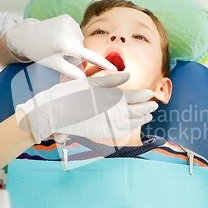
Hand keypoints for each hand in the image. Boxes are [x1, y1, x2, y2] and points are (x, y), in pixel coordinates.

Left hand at [5, 15, 115, 78]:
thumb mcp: (54, 64)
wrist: (27, 35)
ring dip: (74, 47)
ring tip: (59, 47)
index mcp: (65, 45)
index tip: (114, 68)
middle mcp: (69, 32)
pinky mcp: (67, 18)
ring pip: (79, 41)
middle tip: (62, 58)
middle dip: (76, 56)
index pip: (88, 56)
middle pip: (82, 50)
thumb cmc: (39, 52)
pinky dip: (71, 37)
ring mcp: (69, 23)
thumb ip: (71, 72)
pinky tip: (60, 38)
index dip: (102, 63)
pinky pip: (76, 32)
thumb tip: (84, 78)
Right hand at [15, 72, 157, 143]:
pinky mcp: (101, 132)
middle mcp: (110, 111)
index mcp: (108, 97)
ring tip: (148, 116)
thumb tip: (128, 75)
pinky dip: (130, 128)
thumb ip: (111, 80)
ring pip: (130, 123)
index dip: (144, 95)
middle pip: (135, 111)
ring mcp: (106, 123)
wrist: (53, 112)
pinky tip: (134, 125)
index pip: (132, 97)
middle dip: (146, 108)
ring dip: (141, 119)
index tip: (151, 93)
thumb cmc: (69, 93)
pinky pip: (121, 132)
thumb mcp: (90, 82)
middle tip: (154, 106)